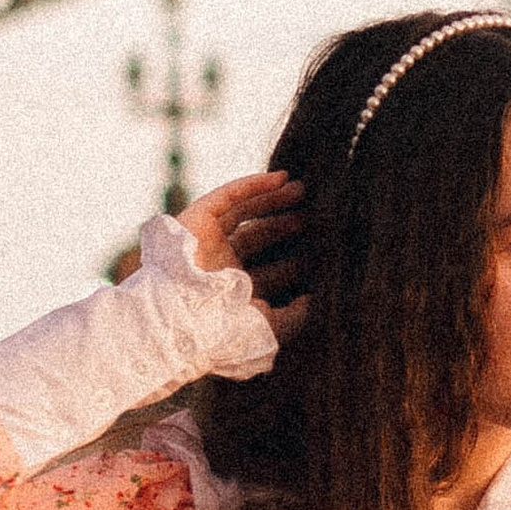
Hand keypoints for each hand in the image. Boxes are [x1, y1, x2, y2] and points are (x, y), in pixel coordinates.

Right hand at [176, 169, 307, 343]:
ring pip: (243, 213)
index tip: (325, 250)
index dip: (294, 261)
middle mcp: (219, 267)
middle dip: (285, 225)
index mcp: (234, 295)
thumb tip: (317, 300)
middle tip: (314, 215)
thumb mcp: (271, 327)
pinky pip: (226, 197)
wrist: (185, 320)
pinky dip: (252, 185)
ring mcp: (205, 243)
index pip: (269, 272)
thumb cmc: (227, 331)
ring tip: (301, 189)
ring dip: (272, 199)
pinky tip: (280, 178)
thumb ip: (298, 316)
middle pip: (257, 238)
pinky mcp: (194, 222)